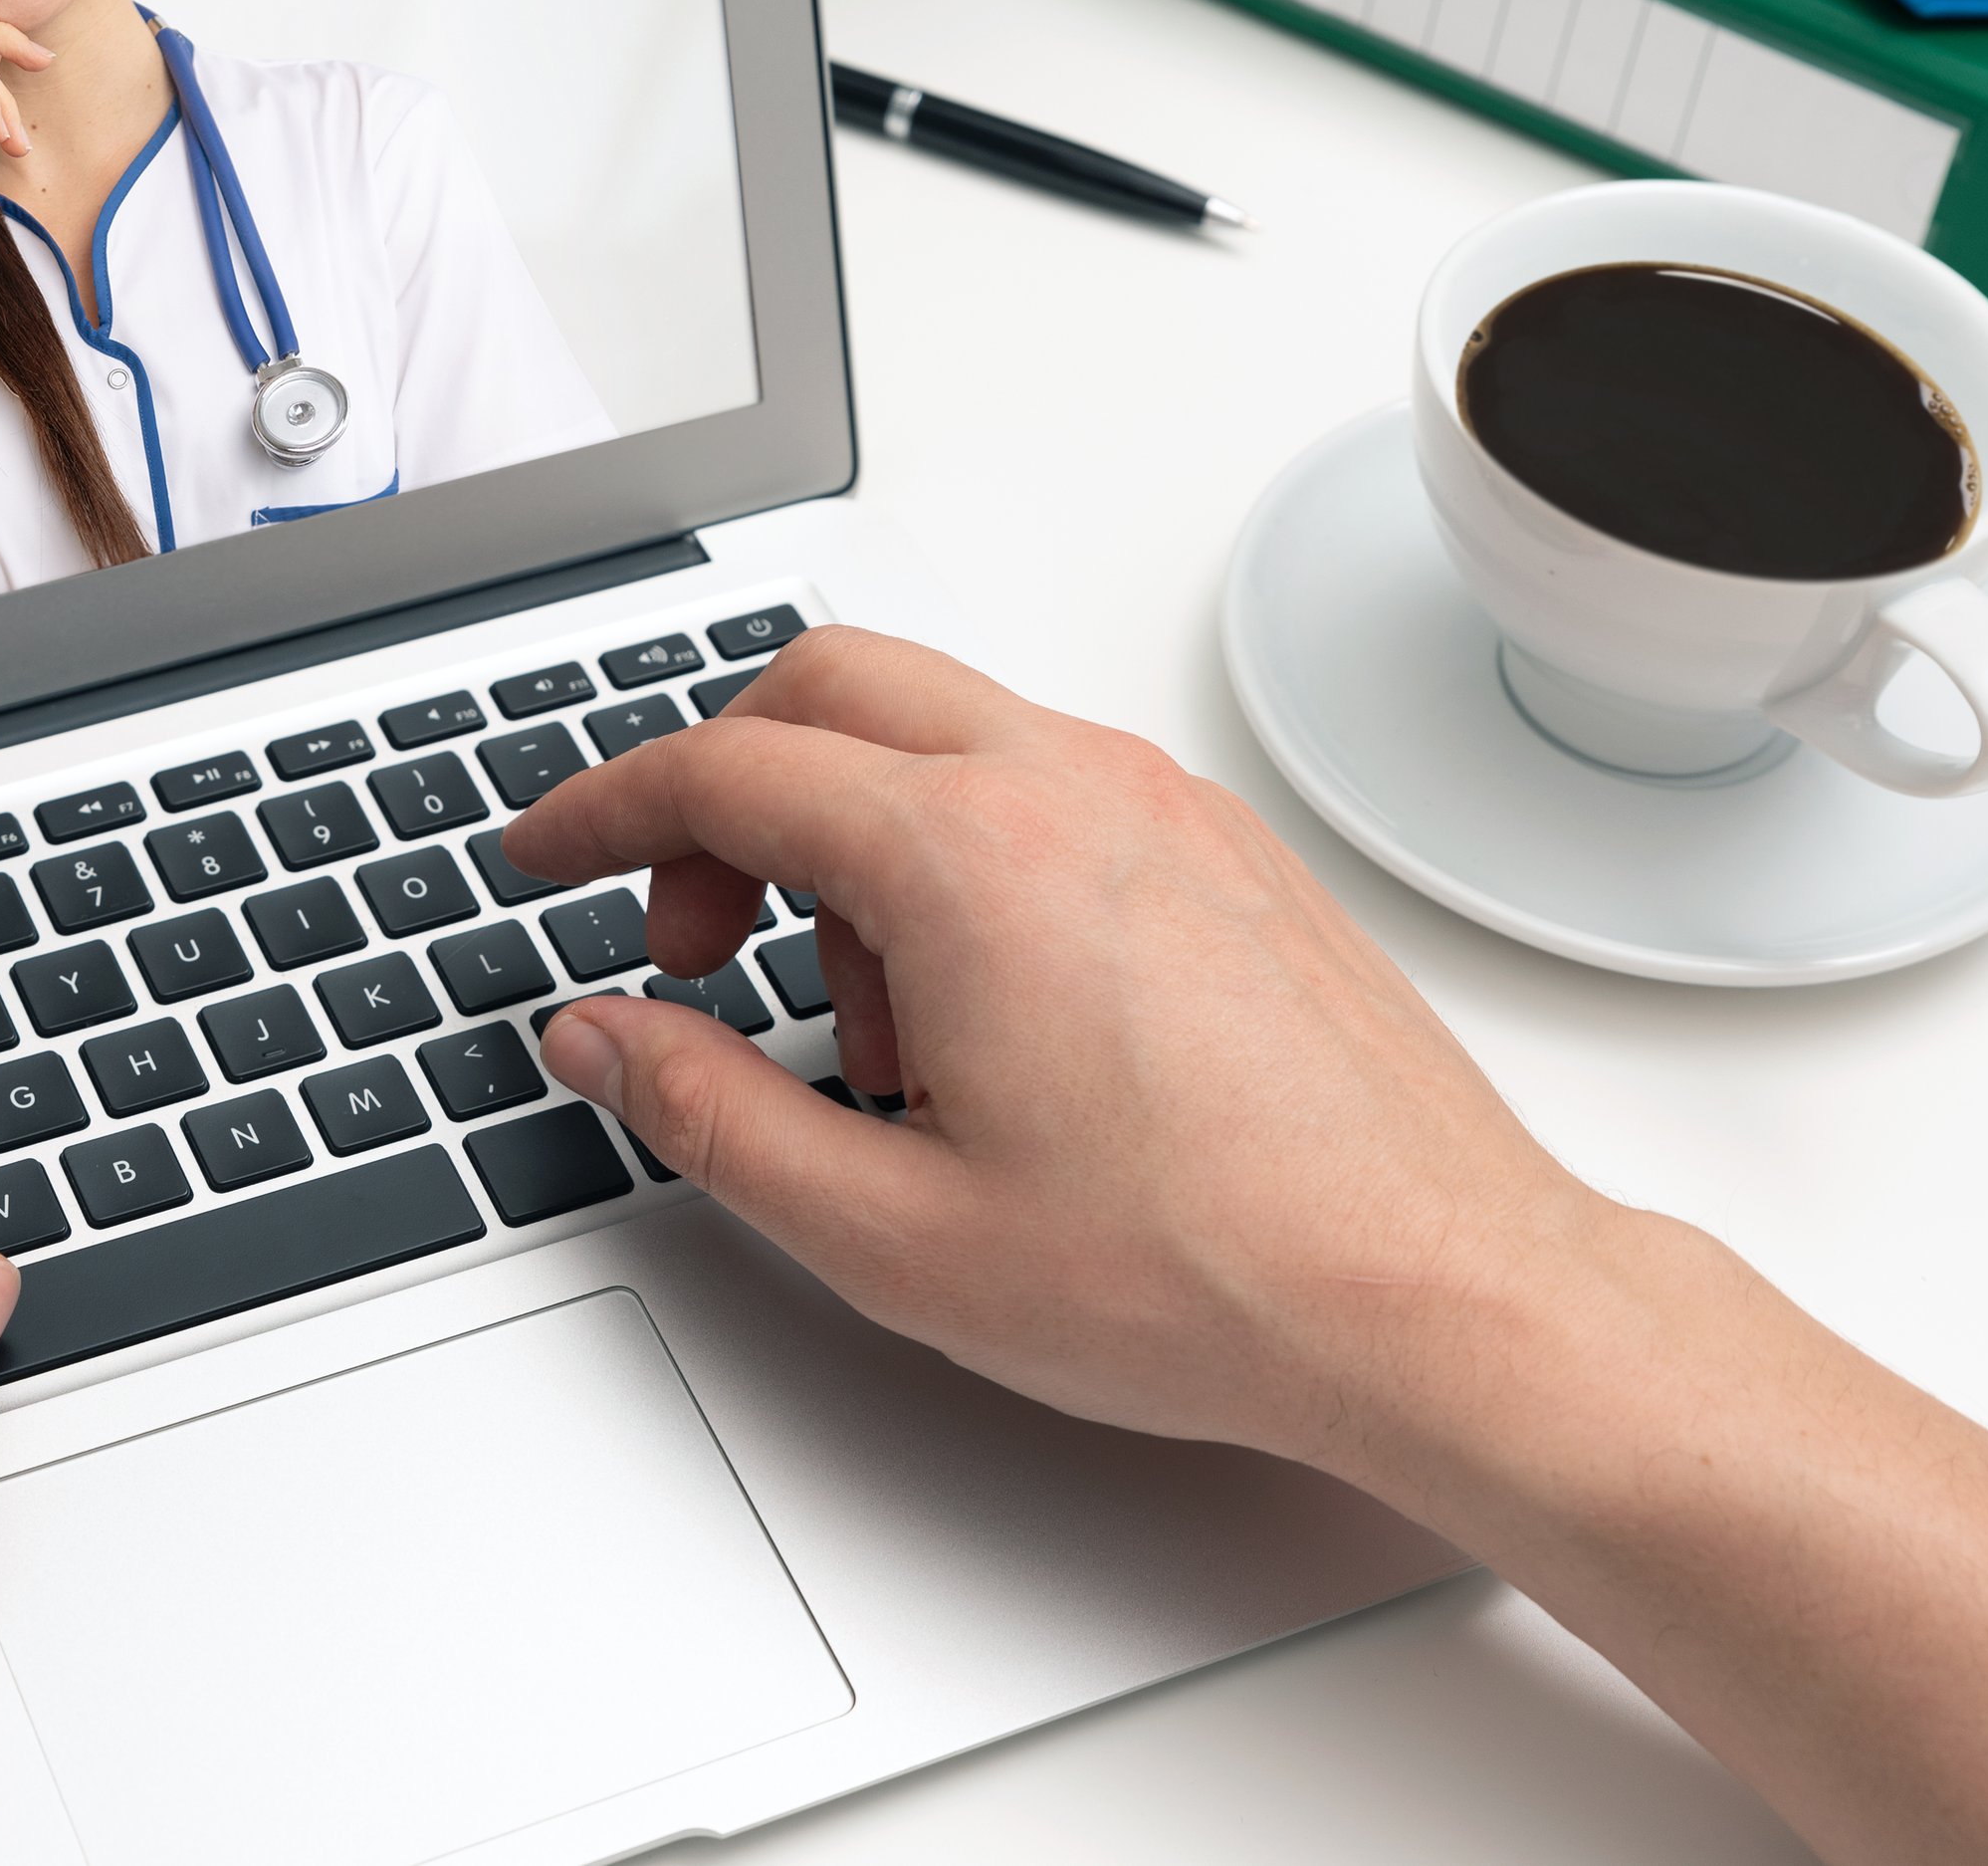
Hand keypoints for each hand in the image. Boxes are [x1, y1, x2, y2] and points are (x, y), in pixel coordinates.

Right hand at [499, 630, 1987, 1865]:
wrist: (1438, 1299)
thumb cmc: (1208, 1272)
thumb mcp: (890, 1231)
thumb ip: (708, 1116)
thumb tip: (605, 1037)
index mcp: (966, 857)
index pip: (722, 769)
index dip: (601, 810)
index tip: (548, 856)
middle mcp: (1068, 788)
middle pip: (826, 687)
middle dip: (721, 791)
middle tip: (692, 938)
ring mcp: (1163, 805)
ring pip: (939, 728)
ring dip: (849, 830)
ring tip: (866, 1031)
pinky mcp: (1225, 850)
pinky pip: (1043, 781)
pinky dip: (960, 846)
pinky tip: (980, 1015)